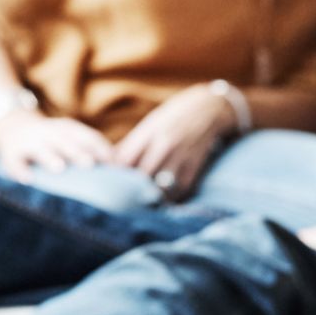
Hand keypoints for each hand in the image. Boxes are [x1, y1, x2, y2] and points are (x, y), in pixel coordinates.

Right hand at [0, 110, 117, 178]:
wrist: (11, 122)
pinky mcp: (11, 153)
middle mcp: (48, 133)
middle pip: (64, 141)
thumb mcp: (68, 134)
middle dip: (76, 151)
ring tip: (59, 168)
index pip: (85, 135)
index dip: (98, 146)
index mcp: (65, 129)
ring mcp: (29, 142)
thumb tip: (120, 165)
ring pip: (40, 148)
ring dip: (50, 157)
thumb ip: (88, 146)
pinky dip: (21, 170)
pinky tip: (28, 179)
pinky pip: (15, 161)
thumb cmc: (50, 137)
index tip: (112, 161)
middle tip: (89, 164)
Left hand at [113, 86, 238, 195]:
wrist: (207, 109)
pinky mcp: (193, 168)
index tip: (110, 184)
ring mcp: (179, 157)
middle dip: (131, 190)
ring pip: (160, 187)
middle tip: (124, 201)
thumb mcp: (149, 125)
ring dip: (151, 198)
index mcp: (148, 133)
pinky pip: (179, 191)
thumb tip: (109, 161)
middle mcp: (163, 145)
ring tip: (143, 205)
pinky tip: (163, 202)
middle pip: (141, 176)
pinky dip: (170, 199)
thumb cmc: (172, 117)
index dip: (116, 175)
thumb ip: (130, 144)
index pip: (125, 160)